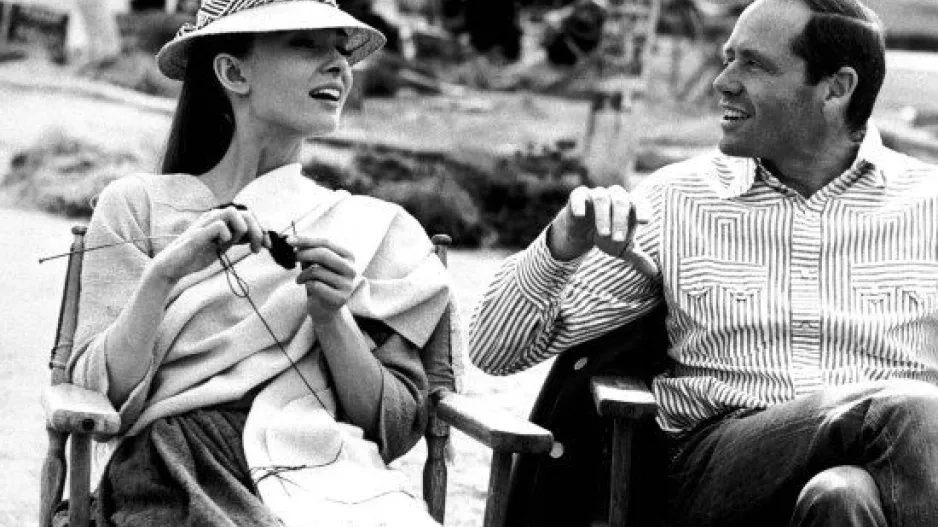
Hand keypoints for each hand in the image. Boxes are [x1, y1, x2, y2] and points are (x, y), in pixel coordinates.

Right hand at [152, 205, 268, 281]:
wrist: (173, 267)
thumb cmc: (196, 256)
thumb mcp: (222, 247)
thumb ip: (236, 238)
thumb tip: (257, 237)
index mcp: (221, 220)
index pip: (248, 216)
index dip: (262, 230)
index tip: (268, 246)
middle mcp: (214, 217)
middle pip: (246, 213)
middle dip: (258, 231)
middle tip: (259, 249)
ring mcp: (205, 224)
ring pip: (233, 213)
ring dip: (245, 230)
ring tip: (245, 246)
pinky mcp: (197, 234)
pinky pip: (219, 225)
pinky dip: (226, 235)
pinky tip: (223, 245)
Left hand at [289, 236, 356, 322]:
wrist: (325, 308)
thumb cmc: (319, 281)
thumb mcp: (315, 263)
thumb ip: (309, 251)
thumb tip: (293, 239)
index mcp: (348, 257)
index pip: (326, 243)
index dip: (306, 240)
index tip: (289, 240)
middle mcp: (351, 269)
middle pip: (323, 254)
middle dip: (304, 253)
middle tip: (293, 257)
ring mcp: (347, 285)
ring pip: (316, 270)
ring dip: (302, 274)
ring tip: (300, 279)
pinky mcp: (340, 298)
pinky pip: (315, 285)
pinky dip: (306, 284)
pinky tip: (306, 287)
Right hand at [547, 185, 656, 275]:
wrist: (582, 231)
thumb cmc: (608, 236)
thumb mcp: (622, 248)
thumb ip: (637, 257)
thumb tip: (653, 272)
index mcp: (630, 204)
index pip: (640, 203)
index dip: (643, 210)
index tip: (644, 222)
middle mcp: (614, 196)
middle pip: (621, 201)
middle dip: (620, 221)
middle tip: (618, 240)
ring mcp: (596, 194)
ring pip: (601, 199)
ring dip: (603, 216)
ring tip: (603, 234)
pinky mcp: (578, 196)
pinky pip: (579, 196)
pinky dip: (579, 204)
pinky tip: (580, 215)